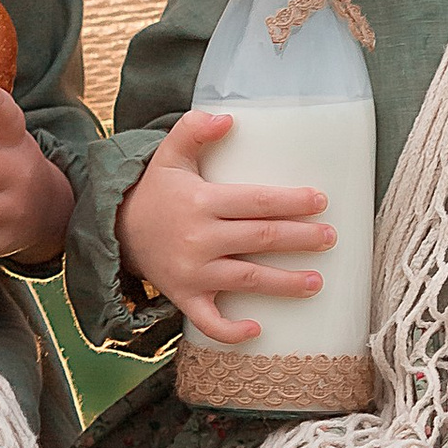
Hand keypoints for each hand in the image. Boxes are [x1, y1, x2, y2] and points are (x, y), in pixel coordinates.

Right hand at [114, 106, 334, 347]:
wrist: (117, 232)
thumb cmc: (155, 193)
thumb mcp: (169, 156)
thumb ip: (193, 129)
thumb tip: (227, 117)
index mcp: (201, 202)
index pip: (255, 201)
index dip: (291, 201)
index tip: (320, 201)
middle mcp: (199, 239)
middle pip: (260, 238)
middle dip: (300, 239)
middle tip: (330, 238)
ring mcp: (192, 272)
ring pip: (247, 279)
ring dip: (285, 283)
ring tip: (317, 282)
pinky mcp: (185, 297)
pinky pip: (209, 321)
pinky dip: (232, 330)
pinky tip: (259, 329)